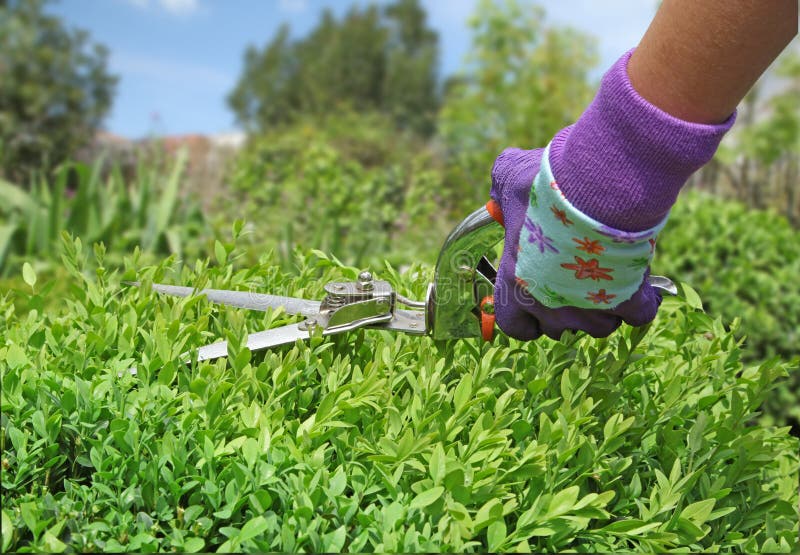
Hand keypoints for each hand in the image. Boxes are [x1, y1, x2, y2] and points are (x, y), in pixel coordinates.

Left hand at [489, 147, 662, 340]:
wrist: (595, 191)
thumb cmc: (547, 189)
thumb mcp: (510, 180)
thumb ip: (501, 188)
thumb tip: (501, 186)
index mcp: (514, 286)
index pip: (515, 326)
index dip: (528, 317)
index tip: (539, 300)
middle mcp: (548, 307)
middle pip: (560, 328)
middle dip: (568, 309)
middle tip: (578, 278)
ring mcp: (588, 311)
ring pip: (599, 326)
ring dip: (604, 307)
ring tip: (609, 276)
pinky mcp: (626, 304)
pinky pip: (638, 317)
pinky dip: (641, 303)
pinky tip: (641, 285)